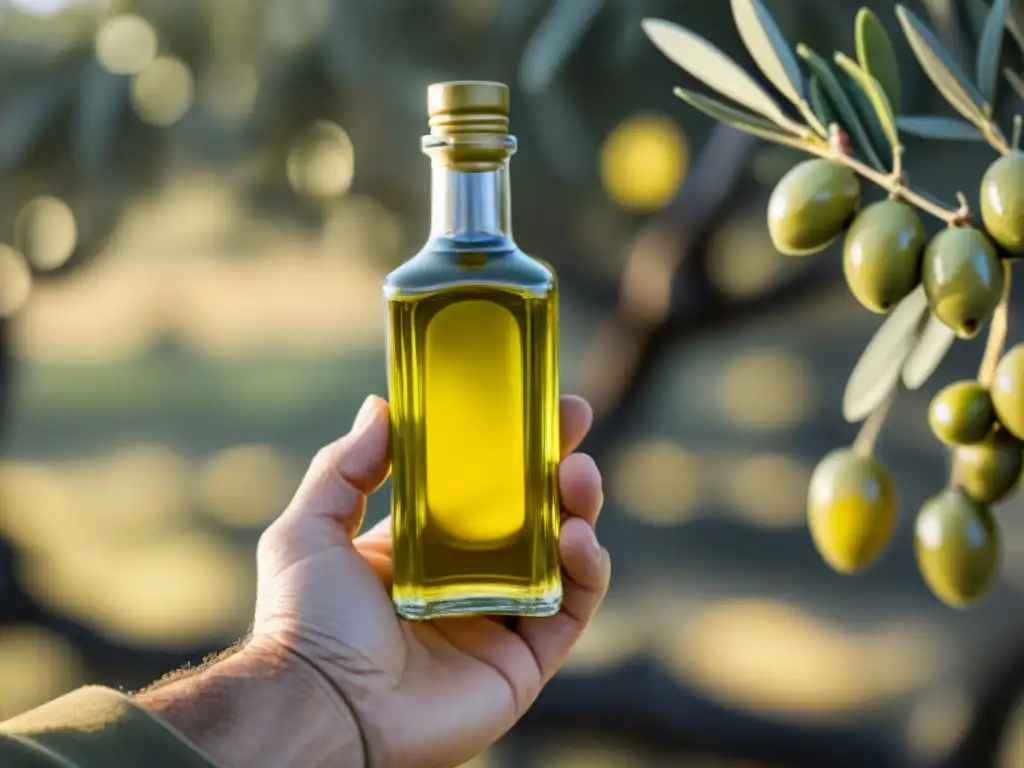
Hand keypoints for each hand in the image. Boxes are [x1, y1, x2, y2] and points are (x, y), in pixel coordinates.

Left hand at [250, 394, 608, 767]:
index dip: (506, 445)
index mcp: (421, 548)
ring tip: (578, 476)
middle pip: (530, 513)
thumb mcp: (310, 528)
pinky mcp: (524, 662)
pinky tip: (578, 537)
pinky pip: (572, 610)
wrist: (322, 707)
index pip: (478, 486)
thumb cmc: (304, 622)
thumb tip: (382, 406)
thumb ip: (345, 467)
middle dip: (557, 464)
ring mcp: (498, 621)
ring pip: (561, 556)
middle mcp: (465, 580)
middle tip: (574, 419)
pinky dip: (588, 572)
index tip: (532, 400)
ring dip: (579, 508)